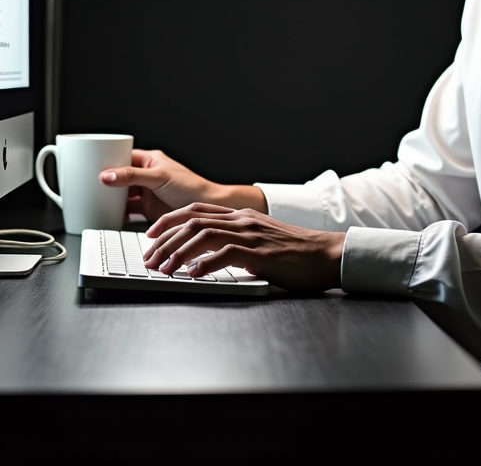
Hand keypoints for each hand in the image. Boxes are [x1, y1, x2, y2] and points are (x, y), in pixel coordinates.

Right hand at [100, 149, 266, 222]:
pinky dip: (117, 213)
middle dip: (105, 182)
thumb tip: (107, 175)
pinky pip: (127, 210)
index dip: (106, 161)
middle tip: (86, 186)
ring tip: (93, 201)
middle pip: (119, 177)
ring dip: (110, 198)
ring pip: (122, 194)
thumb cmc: (191, 188)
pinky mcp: (148, 210)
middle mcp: (147, 175)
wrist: (207, 211)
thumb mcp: (158, 178)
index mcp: (150, 160)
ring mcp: (147, 193)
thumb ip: (132, 177)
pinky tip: (107, 216)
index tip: (89, 167)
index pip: (123, 156)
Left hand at [143, 203, 344, 290]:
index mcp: (241, 216)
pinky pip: (226, 255)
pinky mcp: (260, 254)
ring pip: (204, 235)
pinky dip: (205, 264)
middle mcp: (243, 220)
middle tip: (148, 258)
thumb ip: (236, 241)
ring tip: (163, 268)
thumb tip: (205, 256)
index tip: (150, 235)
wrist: (326, 254)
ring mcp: (251, 235)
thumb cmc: (294, 252)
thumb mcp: (260, 239)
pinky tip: (192, 275)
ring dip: (178, 252)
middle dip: (165, 240)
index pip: (196, 210)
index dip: (169, 221)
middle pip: (193, 221)